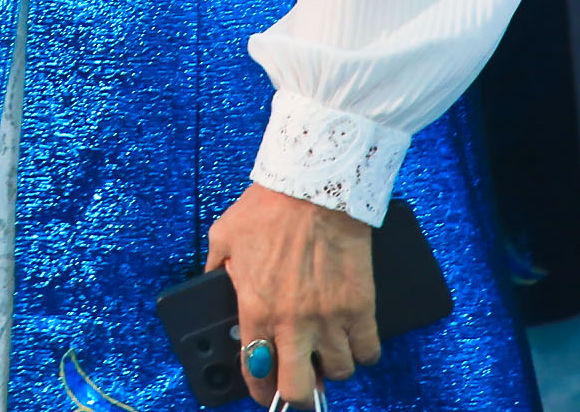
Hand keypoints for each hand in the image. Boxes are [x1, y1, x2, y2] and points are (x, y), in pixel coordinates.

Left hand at [208, 183, 377, 406]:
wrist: (314, 188)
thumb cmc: (268, 209)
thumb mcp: (224, 238)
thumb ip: (215, 270)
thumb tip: (211, 286)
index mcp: (256, 308)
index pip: (256, 371)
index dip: (259, 390)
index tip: (263, 391)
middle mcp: (294, 321)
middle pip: (298, 390)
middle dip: (295, 395)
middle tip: (297, 383)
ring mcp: (331, 318)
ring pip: (339, 373)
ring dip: (331, 367)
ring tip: (325, 350)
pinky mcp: (361, 307)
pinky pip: (369, 352)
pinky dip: (362, 351)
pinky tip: (352, 339)